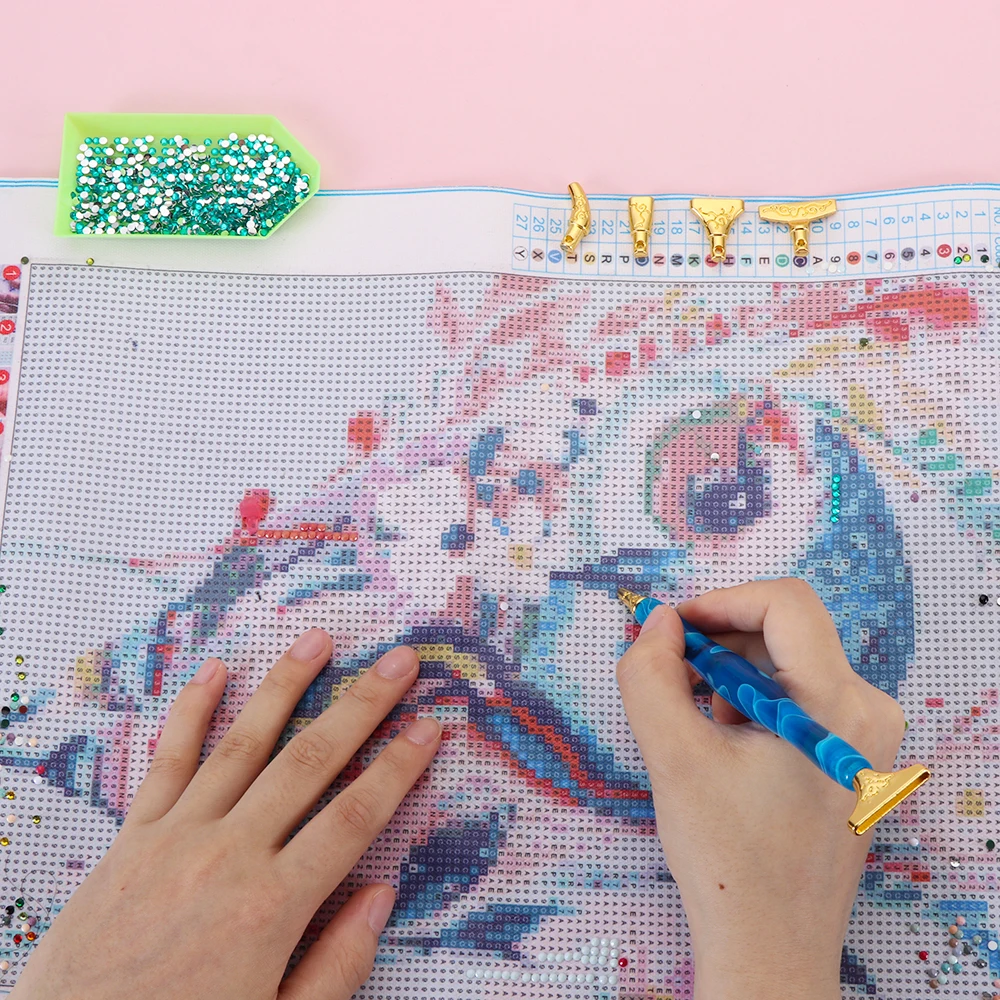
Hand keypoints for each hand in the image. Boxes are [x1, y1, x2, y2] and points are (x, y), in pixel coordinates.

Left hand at [12, 630, 440, 999]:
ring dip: (286, 686)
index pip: (354, 817)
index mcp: (270, 907)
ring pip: (243, 743)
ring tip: (319, 640)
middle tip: (399, 662)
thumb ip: (336, 965)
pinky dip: (191, 712)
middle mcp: (227, 856)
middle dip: (362, 705)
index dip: (399, 767)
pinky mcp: (131, 839)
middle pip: (310, 761)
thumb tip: (381, 894)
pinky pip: (167, 762)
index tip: (430, 726)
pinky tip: (214, 671)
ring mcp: (175, 838)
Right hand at [616, 579, 905, 999]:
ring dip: (734, 676)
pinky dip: (754, 702)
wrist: (771, 945)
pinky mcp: (855, 755)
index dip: (721, 600)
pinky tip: (725, 746)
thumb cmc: (729, 858)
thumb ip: (650, 674)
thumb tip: (658, 622)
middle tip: (671, 673)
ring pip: (790, 663)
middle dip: (721, 642)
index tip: (673, 627)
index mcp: (837, 705)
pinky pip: (801, 696)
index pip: (786, 603)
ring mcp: (868, 736)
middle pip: (787, 632)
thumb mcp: (672, 756)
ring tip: (699, 726)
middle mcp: (868, 711)